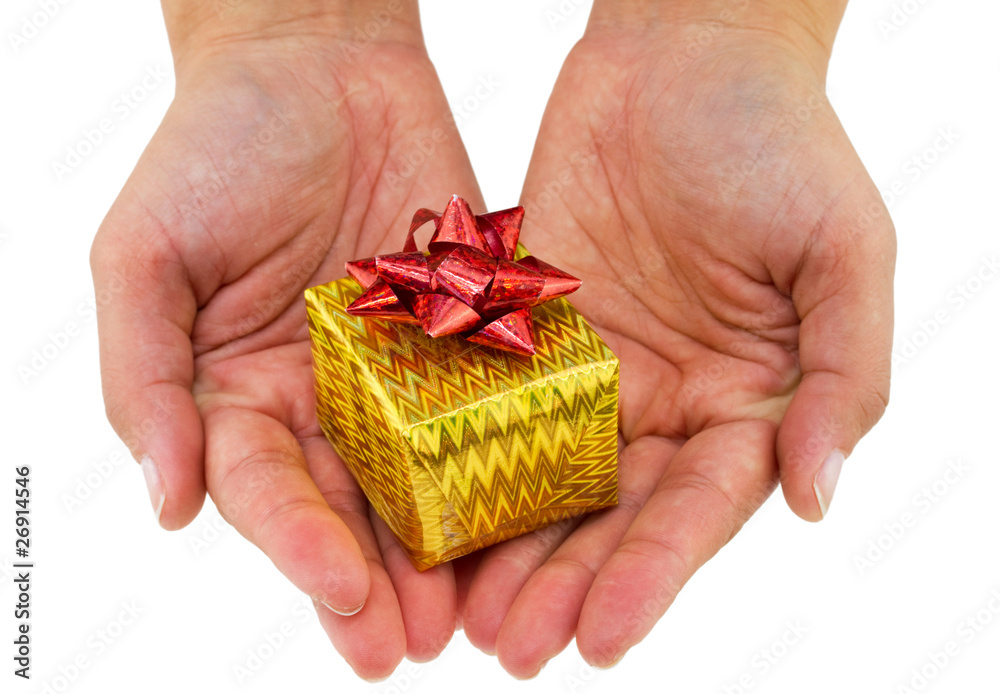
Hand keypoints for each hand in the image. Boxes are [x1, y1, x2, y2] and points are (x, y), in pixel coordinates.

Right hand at [90, 3, 480, 677]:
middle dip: (379, 580)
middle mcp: (326, 401)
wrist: (317, 61)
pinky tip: (530, 513)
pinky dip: (505, 460)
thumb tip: (166, 503)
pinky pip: (488, 404)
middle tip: (411, 649)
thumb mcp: (145, 257)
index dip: (301, 548)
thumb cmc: (214, 147)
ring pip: (427, 477)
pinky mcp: (465, 336)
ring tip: (473, 618)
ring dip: (446, 548)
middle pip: (353, 507)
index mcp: (241, 396)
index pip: (271, 493)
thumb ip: (143, 378)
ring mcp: (401, 374)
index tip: (343, 597)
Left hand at [459, 1, 894, 675]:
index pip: (699, 509)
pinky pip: (489, 405)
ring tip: (467, 620)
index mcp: (747, 400)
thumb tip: (817, 496)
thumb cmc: (778, 140)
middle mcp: (666, 402)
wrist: (682, 53)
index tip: (606, 639)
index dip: (655, 576)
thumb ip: (843, 377)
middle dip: (568, 584)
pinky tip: (427, 515)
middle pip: (613, 515)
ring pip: (544, 478)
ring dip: (508, 549)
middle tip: (517, 652)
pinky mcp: (527, 333)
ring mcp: (592, 372)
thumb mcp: (842, 253)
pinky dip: (461, 461)